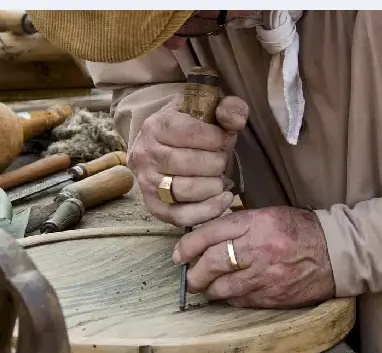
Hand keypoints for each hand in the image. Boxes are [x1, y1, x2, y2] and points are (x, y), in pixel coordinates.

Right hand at [128, 95, 248, 226]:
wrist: (164, 146)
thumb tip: (236, 121)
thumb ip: (229, 108)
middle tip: (222, 161)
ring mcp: (147, 182)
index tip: (225, 139)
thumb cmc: (192, 128)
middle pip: (187, 163)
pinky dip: (206, 211)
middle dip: (215, 163)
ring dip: (212, 186)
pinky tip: (223, 199)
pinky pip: (180, 216)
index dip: (215, 138)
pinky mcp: (155, 207)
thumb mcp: (209, 109)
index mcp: (156, 125)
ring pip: (184, 190)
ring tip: (221, 179)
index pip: (188, 132)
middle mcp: (145, 154)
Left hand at [172, 206, 335, 307]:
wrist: (336, 253)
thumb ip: (238, 224)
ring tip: (206, 287)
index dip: (187, 246)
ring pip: (222, 287)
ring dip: (209, 289)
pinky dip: (229, 298)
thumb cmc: (300, 230)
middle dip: (194, 273)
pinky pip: (239, 301)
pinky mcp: (272, 296)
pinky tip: (229, 293)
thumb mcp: (268, 215)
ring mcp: (265, 275)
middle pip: (211, 263)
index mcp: (256, 223)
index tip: (178, 255)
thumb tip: (205, 236)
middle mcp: (258, 249)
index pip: (210, 234)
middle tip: (189, 277)